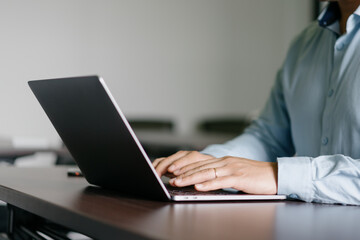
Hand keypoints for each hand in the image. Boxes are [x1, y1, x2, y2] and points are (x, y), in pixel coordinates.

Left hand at [156, 154, 277, 194]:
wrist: (276, 175)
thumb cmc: (255, 176)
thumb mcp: (234, 173)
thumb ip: (220, 175)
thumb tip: (204, 182)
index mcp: (223, 161)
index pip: (199, 163)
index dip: (184, 166)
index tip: (171, 170)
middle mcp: (225, 162)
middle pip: (199, 167)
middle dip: (182, 172)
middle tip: (168, 176)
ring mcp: (232, 169)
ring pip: (206, 173)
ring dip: (190, 178)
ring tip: (178, 182)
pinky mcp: (240, 177)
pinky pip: (221, 181)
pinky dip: (208, 184)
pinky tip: (199, 187)